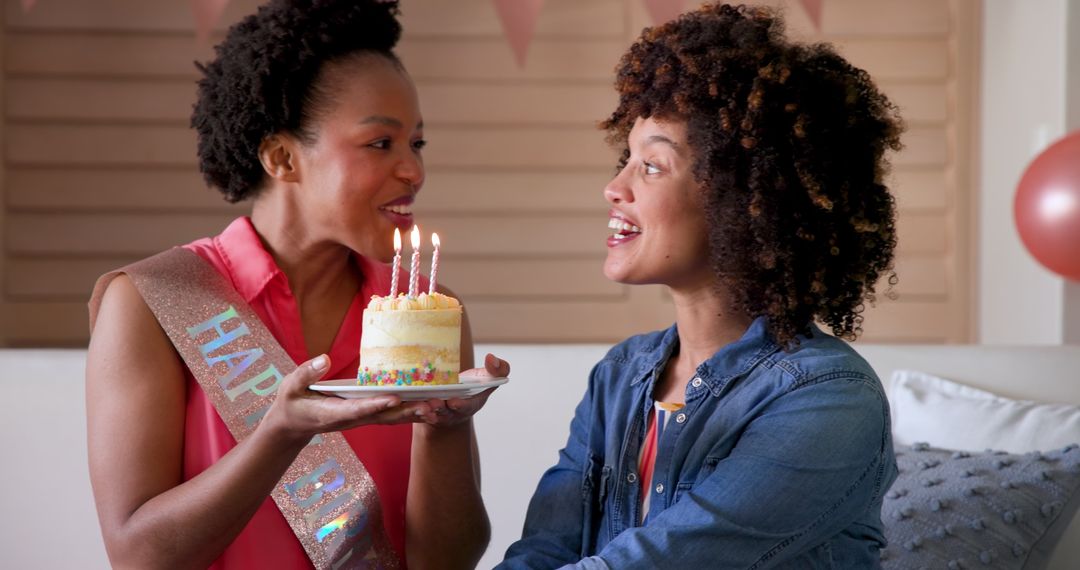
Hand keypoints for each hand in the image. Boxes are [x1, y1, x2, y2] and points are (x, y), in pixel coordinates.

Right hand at [263, 354, 429, 444]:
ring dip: (413, 414)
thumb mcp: (290, 386)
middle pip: (383, 417)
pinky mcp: (364, 416)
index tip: (394, 398)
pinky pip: (390, 416)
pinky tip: (427, 407)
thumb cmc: (291, 403)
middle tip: (431, 406)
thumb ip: (307, 373)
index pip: (358, 409)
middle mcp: (350, 419)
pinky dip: (408, 412)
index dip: (376, 404)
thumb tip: (325, 359)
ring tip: (438, 407)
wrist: (292, 426)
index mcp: (332, 413)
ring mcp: (359, 420)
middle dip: (407, 411)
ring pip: (391, 418)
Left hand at [415, 353, 509, 425]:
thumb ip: (497, 370)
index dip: (460, 405)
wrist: (451, 400)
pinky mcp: (418, 410)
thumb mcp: (487, 378)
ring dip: (422, 409)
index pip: (465, 407)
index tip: (455, 402)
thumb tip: (492, 358)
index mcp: (468, 405)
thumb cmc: (472, 387)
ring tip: (419, 403)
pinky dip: (406, 406)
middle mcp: (449, 413)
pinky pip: (410, 410)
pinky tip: (400, 399)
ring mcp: (432, 413)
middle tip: (434, 403)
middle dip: (439, 409)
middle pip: (443, 412)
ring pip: (425, 413)